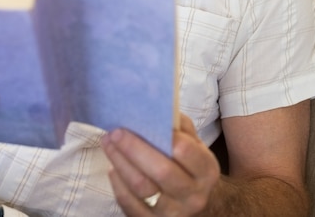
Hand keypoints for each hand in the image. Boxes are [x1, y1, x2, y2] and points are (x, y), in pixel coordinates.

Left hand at [101, 113, 219, 215]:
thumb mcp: (195, 144)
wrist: (195, 201)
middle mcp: (192, 195)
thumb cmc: (190, 164)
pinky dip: (118, 186)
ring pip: (142, 188)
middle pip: (161, 171)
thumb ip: (180, 126)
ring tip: (108, 143)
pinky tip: (113, 169)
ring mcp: (173, 213)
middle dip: (135, 148)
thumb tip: (156, 107)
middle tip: (116, 132)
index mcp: (205, 170)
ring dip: (121, 162)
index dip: (165, 136)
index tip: (144, 121)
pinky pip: (131, 206)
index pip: (186, 152)